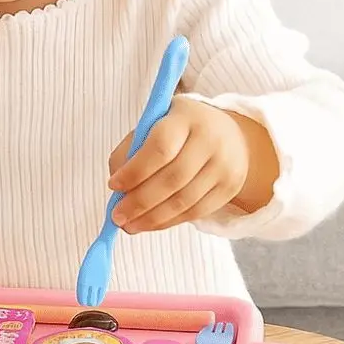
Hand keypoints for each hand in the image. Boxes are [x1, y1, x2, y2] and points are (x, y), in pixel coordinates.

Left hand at [107, 97, 270, 233]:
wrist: (229, 134)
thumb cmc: (178, 130)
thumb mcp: (152, 125)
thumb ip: (130, 150)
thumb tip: (117, 189)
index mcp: (185, 117)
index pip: (160, 148)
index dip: (135, 171)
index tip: (113, 185)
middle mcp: (210, 139)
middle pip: (173, 179)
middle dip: (140, 202)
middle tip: (117, 216)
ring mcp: (224, 164)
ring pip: (184, 200)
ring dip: (152, 218)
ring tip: (129, 226)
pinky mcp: (230, 187)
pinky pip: (196, 211)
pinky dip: (169, 221)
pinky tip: (150, 224)